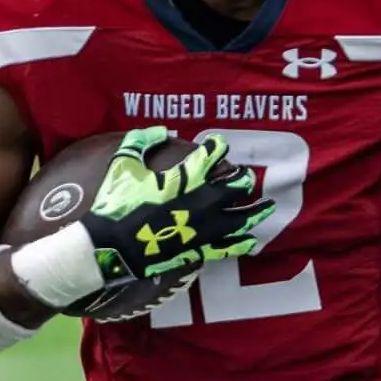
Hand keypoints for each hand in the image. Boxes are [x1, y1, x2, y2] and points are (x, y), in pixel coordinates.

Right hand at [81, 127, 271, 285]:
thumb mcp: (122, 165)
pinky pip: (226, 248)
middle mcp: (200, 202)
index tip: (221, 146)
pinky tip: (254, 242)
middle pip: (233, 188)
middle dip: (242, 181)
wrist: (111, 246)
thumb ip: (140, 141)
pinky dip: (241, 245)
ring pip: (238, 219)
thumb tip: (160, 130)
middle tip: (247, 178)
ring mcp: (202, 228)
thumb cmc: (115, 204)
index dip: (217, 149)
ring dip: (255, 212)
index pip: (209, 157)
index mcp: (183, 179)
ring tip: (269, 207)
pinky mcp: (197, 250)